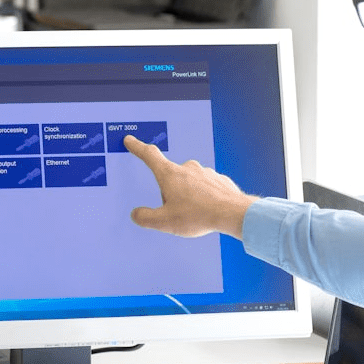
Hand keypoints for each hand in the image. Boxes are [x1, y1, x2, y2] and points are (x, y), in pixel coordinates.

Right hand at [123, 135, 255, 238]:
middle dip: (170, 192)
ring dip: (189, 195)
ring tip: (196, 213)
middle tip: (178, 211)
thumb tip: (137, 214)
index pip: (150, 156)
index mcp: (170, 175)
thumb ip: (146, 218)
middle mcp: (187, 168)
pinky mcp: (218, 179)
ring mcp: (205, 172)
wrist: (233, 214)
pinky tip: (208, 210)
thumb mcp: (165, 222)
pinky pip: (206, 187)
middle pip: (170, 177)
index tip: (131, 141)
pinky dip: (205, 197)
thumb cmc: (199, 215)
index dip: (138, 148)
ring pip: (189, 182)